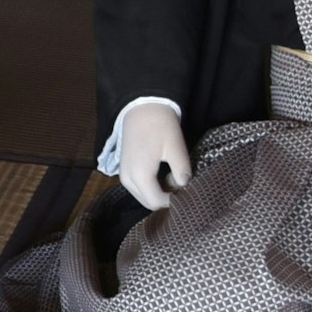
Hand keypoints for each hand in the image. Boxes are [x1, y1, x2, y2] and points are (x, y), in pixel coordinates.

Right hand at [115, 100, 190, 214]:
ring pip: (143, 197)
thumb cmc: (161, 126)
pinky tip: (162, 173)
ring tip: (172, 176)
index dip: (174, 200)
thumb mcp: (176, 148)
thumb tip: (185, 186)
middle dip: (166, 198)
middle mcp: (127, 179)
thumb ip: (182, 171)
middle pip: (148, 203)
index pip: (157, 202)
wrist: (142, 108)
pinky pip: (138, 188)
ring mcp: (123, 175)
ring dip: (158, 193)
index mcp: (140, 175)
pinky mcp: (124, 170)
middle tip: (180, 182)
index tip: (187, 190)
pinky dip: (150, 187)